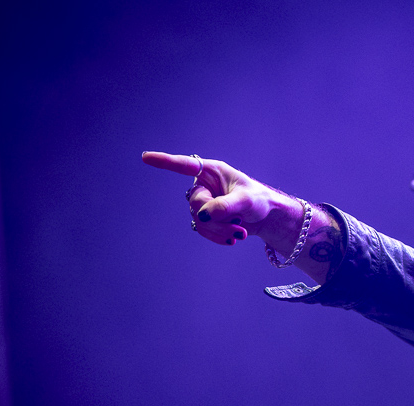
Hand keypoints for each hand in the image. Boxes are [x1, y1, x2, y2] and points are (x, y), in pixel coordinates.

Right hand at [142, 152, 301, 245]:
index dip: (165, 162)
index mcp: (212, 171)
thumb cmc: (259, 200)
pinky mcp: (206, 218)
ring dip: (219, 230)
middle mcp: (204, 185)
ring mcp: (204, 202)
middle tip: (238, 225)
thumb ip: (225, 206)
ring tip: (241, 233)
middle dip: (216, 218)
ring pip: (199, 219)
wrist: (267, 218)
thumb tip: (202, 214)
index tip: (146, 157)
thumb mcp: (246, 201)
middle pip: (195, 203)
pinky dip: (217, 236)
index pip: (185, 165)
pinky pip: (202, 229)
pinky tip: (233, 240)